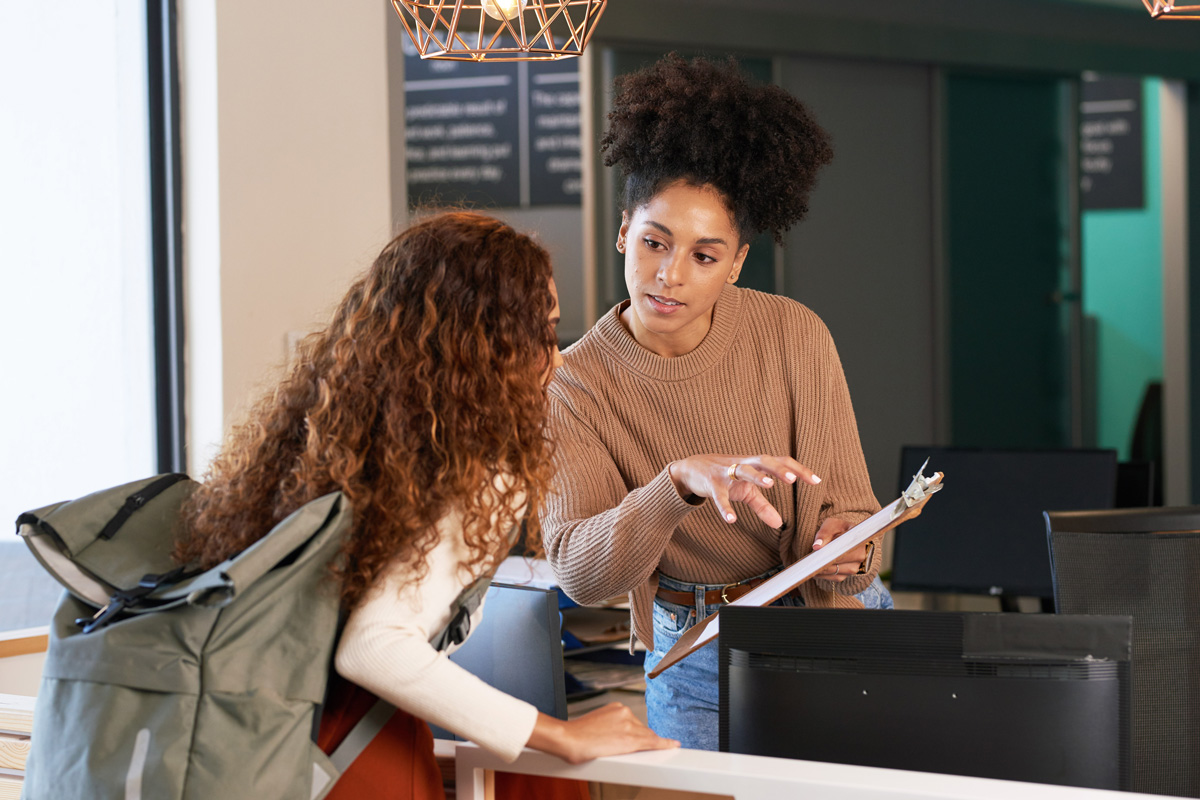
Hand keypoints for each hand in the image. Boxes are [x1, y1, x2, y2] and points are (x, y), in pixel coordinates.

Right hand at [526, 704, 678, 763]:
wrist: (568, 739)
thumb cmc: (575, 736)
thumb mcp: (594, 724)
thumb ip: (608, 727)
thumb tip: (613, 738)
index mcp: (615, 708)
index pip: (634, 722)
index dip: (640, 732)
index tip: (646, 735)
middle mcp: (625, 713)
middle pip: (642, 730)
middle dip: (641, 740)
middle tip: (638, 751)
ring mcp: (629, 725)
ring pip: (646, 737)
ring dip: (648, 745)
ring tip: (640, 753)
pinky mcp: (632, 740)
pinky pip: (653, 742)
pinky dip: (664, 744)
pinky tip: (672, 745)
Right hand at [667, 454, 820, 528]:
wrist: (691, 469)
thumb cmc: (724, 477)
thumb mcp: (745, 492)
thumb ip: (762, 506)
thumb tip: (779, 524)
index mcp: (755, 464)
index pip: (780, 462)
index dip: (798, 469)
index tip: (816, 480)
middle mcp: (742, 463)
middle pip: (763, 460)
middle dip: (779, 468)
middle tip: (793, 478)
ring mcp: (726, 472)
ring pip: (743, 470)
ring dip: (756, 476)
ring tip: (770, 485)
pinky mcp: (711, 484)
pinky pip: (719, 496)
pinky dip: (724, 508)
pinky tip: (732, 520)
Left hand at [811, 517, 869, 582]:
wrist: (845, 535)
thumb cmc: (839, 529)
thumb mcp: (832, 525)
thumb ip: (824, 533)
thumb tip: (816, 546)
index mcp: (859, 542)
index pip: (843, 550)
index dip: (829, 553)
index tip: (816, 554)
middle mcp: (860, 556)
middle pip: (839, 563)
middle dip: (822, 562)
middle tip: (808, 561)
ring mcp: (855, 566)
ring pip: (836, 572)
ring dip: (821, 569)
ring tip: (809, 564)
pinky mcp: (847, 573)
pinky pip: (834, 577)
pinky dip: (823, 574)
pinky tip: (814, 569)